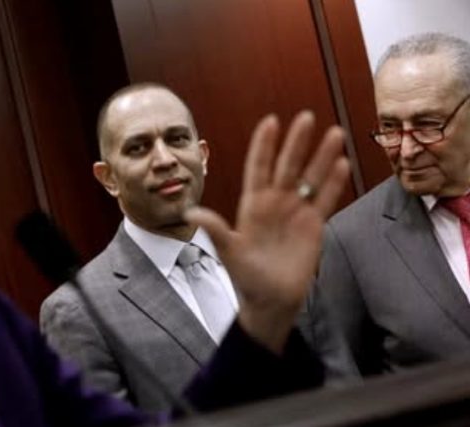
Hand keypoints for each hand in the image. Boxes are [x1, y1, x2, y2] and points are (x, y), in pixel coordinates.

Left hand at [185, 111, 348, 353]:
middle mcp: (275, 203)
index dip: (264, 146)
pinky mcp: (314, 226)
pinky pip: (326, 200)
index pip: (258, 168)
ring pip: (311, 178)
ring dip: (322, 157)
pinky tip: (342, 164)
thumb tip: (190, 212)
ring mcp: (296, 213)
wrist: (271, 303)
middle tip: (307, 117)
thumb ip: (216, 230)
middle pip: (287, 166)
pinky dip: (334, 184)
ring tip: (334, 133)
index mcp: (252, 205)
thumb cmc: (246, 279)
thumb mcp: (229, 253)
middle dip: (297, 143)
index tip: (271, 121)